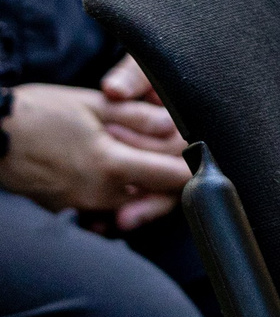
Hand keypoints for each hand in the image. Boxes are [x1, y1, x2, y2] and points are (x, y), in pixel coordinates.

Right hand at [1, 82, 191, 226]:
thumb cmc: (38, 114)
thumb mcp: (93, 105)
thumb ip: (136, 117)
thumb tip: (172, 124)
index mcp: (110, 165)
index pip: (170, 178)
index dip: (193, 169)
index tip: (204, 157)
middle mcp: (98, 193)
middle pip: (153, 197)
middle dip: (170, 182)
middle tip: (179, 160)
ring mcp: (79, 205)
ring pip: (129, 205)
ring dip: (145, 191)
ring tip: (149, 165)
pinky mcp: (64, 209)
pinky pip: (102, 211)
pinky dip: (117, 200)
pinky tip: (120, 182)